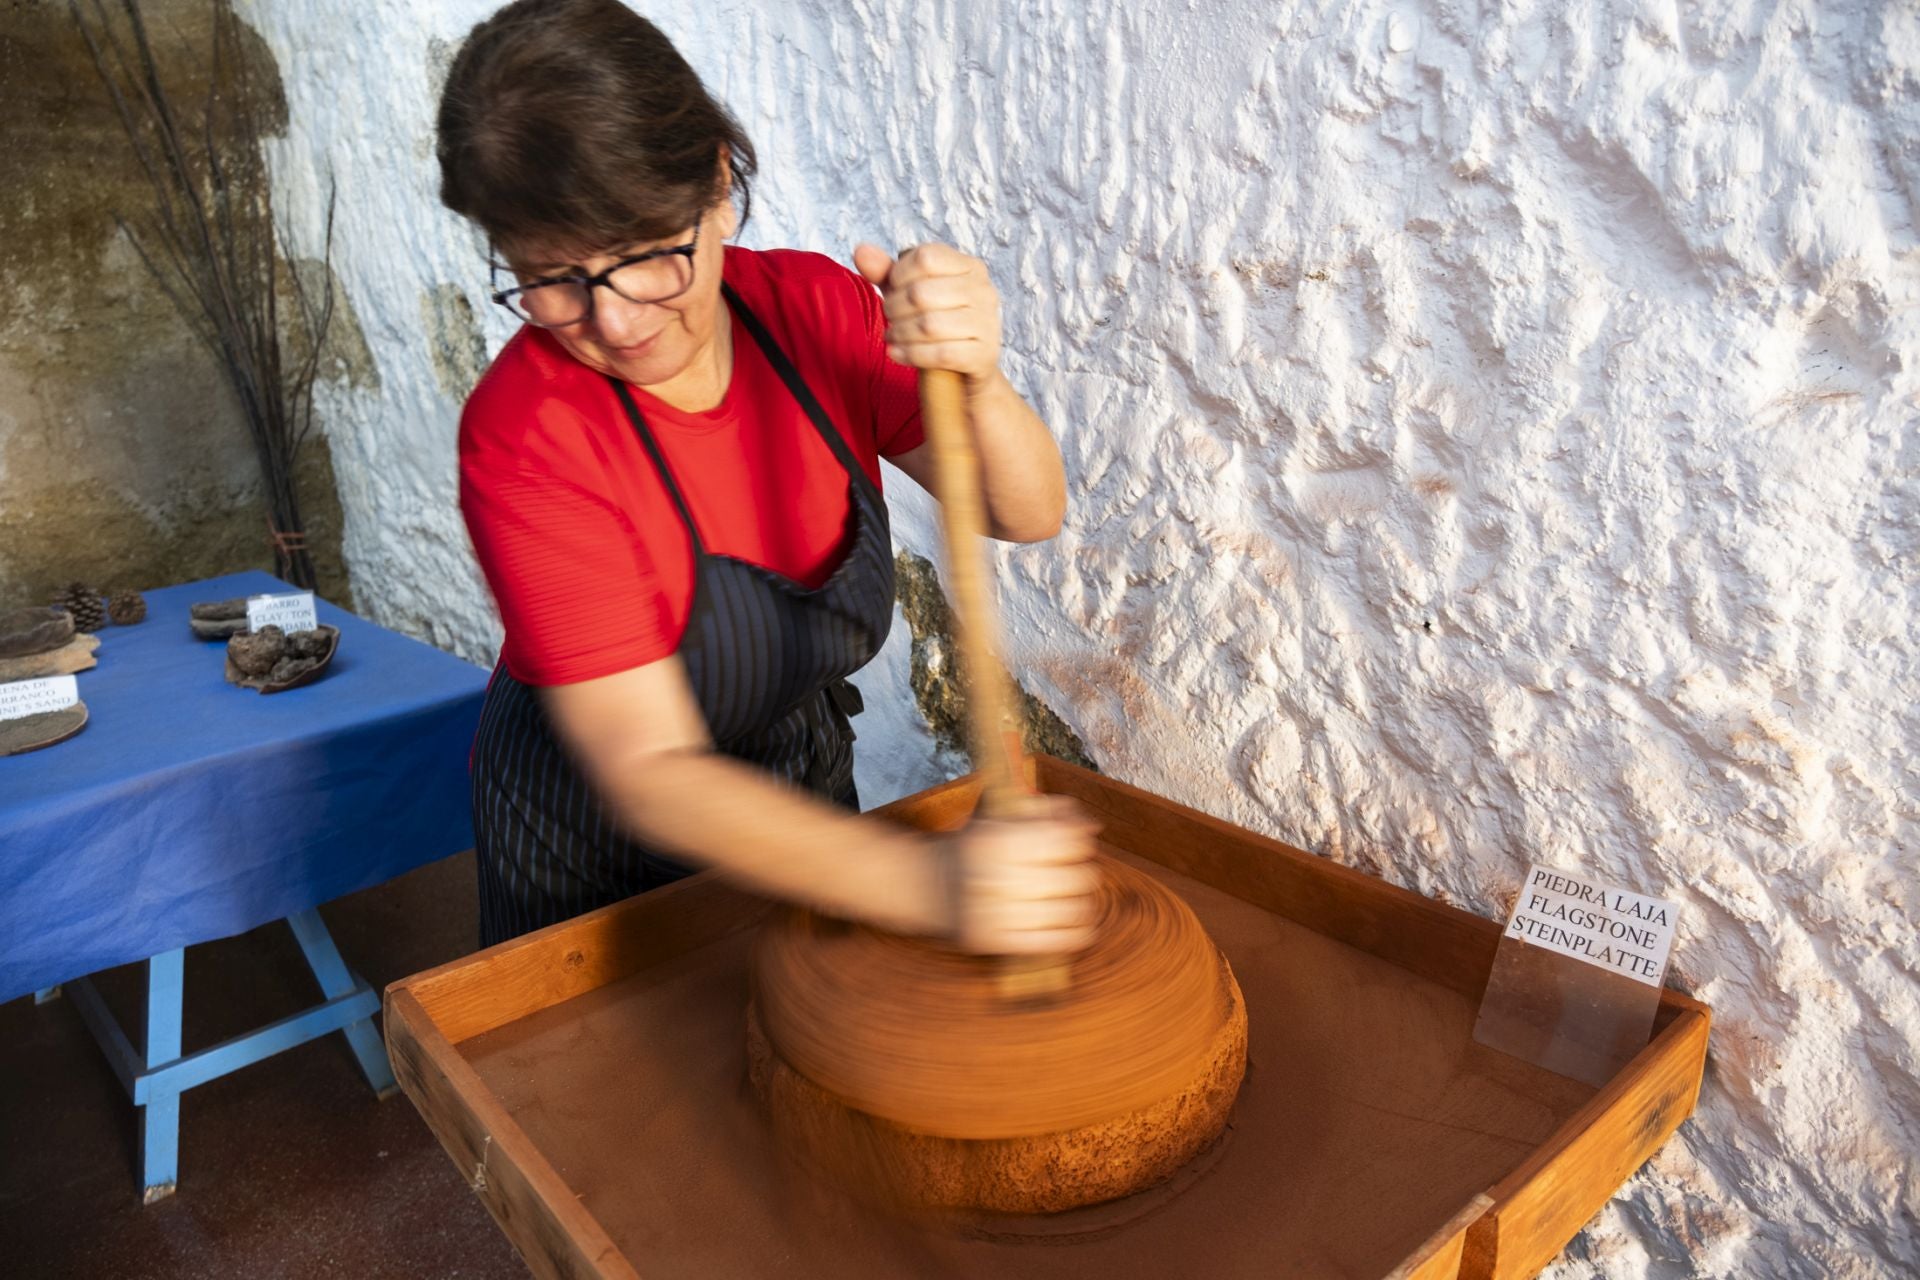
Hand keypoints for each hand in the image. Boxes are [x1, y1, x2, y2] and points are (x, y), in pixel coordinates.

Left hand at [853, 241, 1002, 382]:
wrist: (963, 369)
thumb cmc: (936, 323)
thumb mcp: (910, 292)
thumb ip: (886, 271)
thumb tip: (860, 250)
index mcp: (969, 267)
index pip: (926, 257)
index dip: (898, 274)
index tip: (893, 289)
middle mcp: (984, 291)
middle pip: (922, 293)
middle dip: (894, 308)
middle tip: (889, 318)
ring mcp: (987, 323)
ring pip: (929, 326)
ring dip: (900, 333)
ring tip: (891, 336)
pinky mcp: (983, 355)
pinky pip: (940, 354)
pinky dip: (910, 355)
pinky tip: (897, 354)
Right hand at [938, 796, 1100, 954]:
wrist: (927, 883)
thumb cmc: (973, 847)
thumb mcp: (998, 815)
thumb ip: (1043, 810)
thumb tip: (1090, 825)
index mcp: (997, 839)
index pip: (1064, 838)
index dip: (1083, 837)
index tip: (1083, 840)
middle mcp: (995, 875)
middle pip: (1073, 877)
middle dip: (1086, 873)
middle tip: (1081, 872)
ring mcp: (994, 912)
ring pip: (1069, 911)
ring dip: (1085, 904)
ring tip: (1082, 898)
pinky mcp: (995, 940)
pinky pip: (1052, 942)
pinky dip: (1077, 934)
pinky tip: (1081, 926)